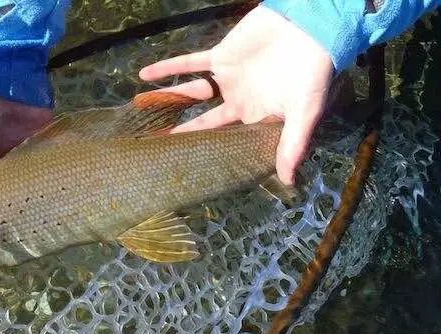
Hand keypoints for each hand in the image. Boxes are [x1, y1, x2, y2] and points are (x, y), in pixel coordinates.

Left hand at [139, 5, 333, 184]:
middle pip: (203, 123)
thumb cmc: (312, 74)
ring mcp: (227, 78)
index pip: (229, 142)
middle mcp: (238, 101)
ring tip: (143, 116)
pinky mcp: (221, 55)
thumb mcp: (304, 113)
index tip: (190, 171)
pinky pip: (189, 63)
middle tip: (158, 150)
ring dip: (168, 102)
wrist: (310, 29)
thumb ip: (292, 146)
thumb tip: (289, 182)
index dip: (211, 156)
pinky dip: (168, 68)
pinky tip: (144, 76)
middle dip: (182, 136)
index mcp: (256, 118)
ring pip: (191, 94)